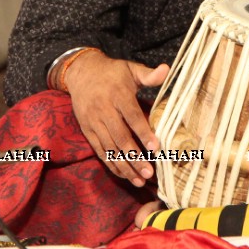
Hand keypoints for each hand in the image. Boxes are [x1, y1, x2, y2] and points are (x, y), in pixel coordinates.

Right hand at [65, 50, 169, 186]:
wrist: (81, 72)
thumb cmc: (112, 72)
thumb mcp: (131, 68)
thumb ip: (149, 74)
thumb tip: (167, 69)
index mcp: (118, 94)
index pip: (132, 116)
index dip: (143, 132)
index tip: (156, 147)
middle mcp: (104, 110)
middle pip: (120, 137)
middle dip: (135, 157)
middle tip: (149, 173)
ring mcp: (94, 122)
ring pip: (109, 148)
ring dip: (124, 166)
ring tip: (139, 180)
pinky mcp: (87, 130)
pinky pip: (99, 150)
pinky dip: (111, 164)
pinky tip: (124, 174)